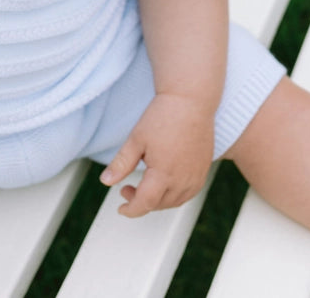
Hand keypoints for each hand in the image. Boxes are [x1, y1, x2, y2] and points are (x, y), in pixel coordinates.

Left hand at [99, 92, 214, 216]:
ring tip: (144, 187)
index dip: (130, 209)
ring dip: (158, 201)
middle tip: (127, 188)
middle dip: (141, 202)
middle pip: (159, 204)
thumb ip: (121, 164)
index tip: (121, 207)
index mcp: (163, 174)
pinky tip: (165, 183)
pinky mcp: (204, 169)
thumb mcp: (136, 139)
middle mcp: (182, 180)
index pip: (145, 204)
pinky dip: (174, 195)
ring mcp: (196, 176)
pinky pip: (189, 192)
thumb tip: (105, 182)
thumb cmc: (162, 116)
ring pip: (175, 201)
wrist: (190, 100)